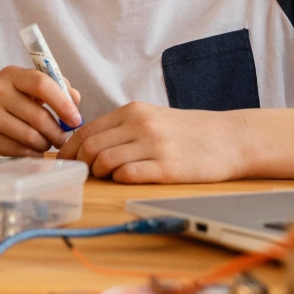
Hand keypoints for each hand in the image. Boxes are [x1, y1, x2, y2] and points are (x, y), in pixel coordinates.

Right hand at [0, 67, 81, 156]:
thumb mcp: (15, 87)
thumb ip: (47, 88)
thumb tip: (75, 98)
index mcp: (10, 75)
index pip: (42, 83)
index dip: (63, 102)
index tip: (75, 118)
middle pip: (39, 115)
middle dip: (57, 132)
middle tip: (63, 139)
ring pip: (31, 136)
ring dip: (45, 144)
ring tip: (46, 144)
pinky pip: (19, 150)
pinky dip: (32, 153)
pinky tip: (33, 151)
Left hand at [58, 104, 293, 182]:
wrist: (230, 139)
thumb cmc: (189, 132)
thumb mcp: (152, 118)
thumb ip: (122, 128)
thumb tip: (86, 145)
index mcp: (132, 112)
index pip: (86, 130)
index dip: (69, 150)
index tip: (63, 163)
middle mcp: (140, 125)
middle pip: (90, 147)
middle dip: (80, 165)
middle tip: (81, 176)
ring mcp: (154, 145)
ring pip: (105, 162)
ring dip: (98, 174)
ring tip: (105, 179)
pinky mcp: (168, 167)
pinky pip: (129, 175)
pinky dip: (118, 181)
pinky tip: (123, 182)